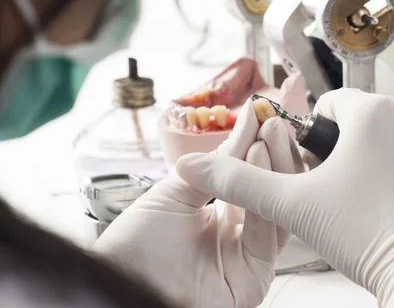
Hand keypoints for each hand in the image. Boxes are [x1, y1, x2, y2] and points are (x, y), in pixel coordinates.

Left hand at [93, 100, 302, 307]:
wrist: (115, 279)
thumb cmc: (135, 244)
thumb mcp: (178, 190)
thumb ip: (217, 163)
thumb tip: (246, 126)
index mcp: (224, 218)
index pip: (252, 180)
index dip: (258, 148)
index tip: (260, 116)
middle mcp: (240, 238)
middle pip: (271, 194)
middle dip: (274, 154)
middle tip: (272, 120)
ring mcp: (248, 259)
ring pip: (276, 211)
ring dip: (274, 168)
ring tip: (266, 134)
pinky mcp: (253, 279)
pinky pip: (267, 235)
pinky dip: (265, 197)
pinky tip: (257, 160)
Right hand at [177, 89, 393, 306]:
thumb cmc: (367, 236)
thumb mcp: (294, 206)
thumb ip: (240, 181)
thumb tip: (191, 166)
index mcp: (370, 113)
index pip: (334, 106)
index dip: (321, 135)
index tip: (324, 164)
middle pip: (372, 122)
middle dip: (359, 148)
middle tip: (354, 191)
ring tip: (386, 199)